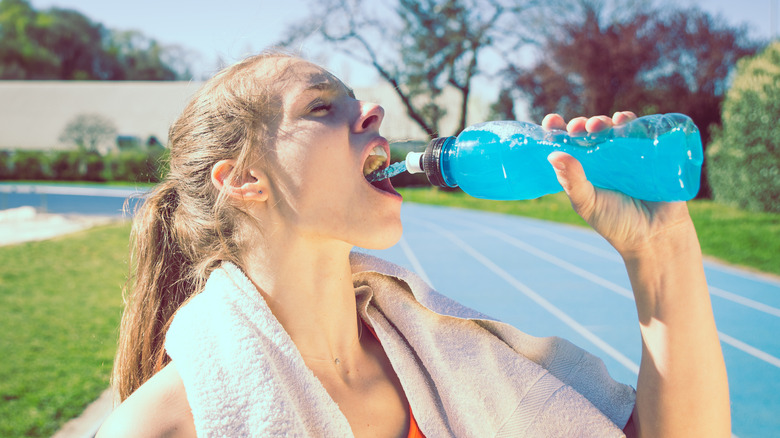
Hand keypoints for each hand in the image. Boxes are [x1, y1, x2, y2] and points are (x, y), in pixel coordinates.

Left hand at [543, 112, 693, 257]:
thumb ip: (572, 181)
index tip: (551, 121)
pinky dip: (630, 121)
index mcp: (583, 171)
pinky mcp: (648, 153)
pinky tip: (623, 119)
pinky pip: (639, 131)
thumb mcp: (587, 203)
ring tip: (599, 125)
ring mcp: (626, 155)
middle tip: (579, 127)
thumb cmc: (616, 223)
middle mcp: (603, 160)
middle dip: (581, 125)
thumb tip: (553, 155)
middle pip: (588, 133)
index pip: (567, 146)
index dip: (558, 131)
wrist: (656, 235)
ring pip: (612, 129)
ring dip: (603, 121)